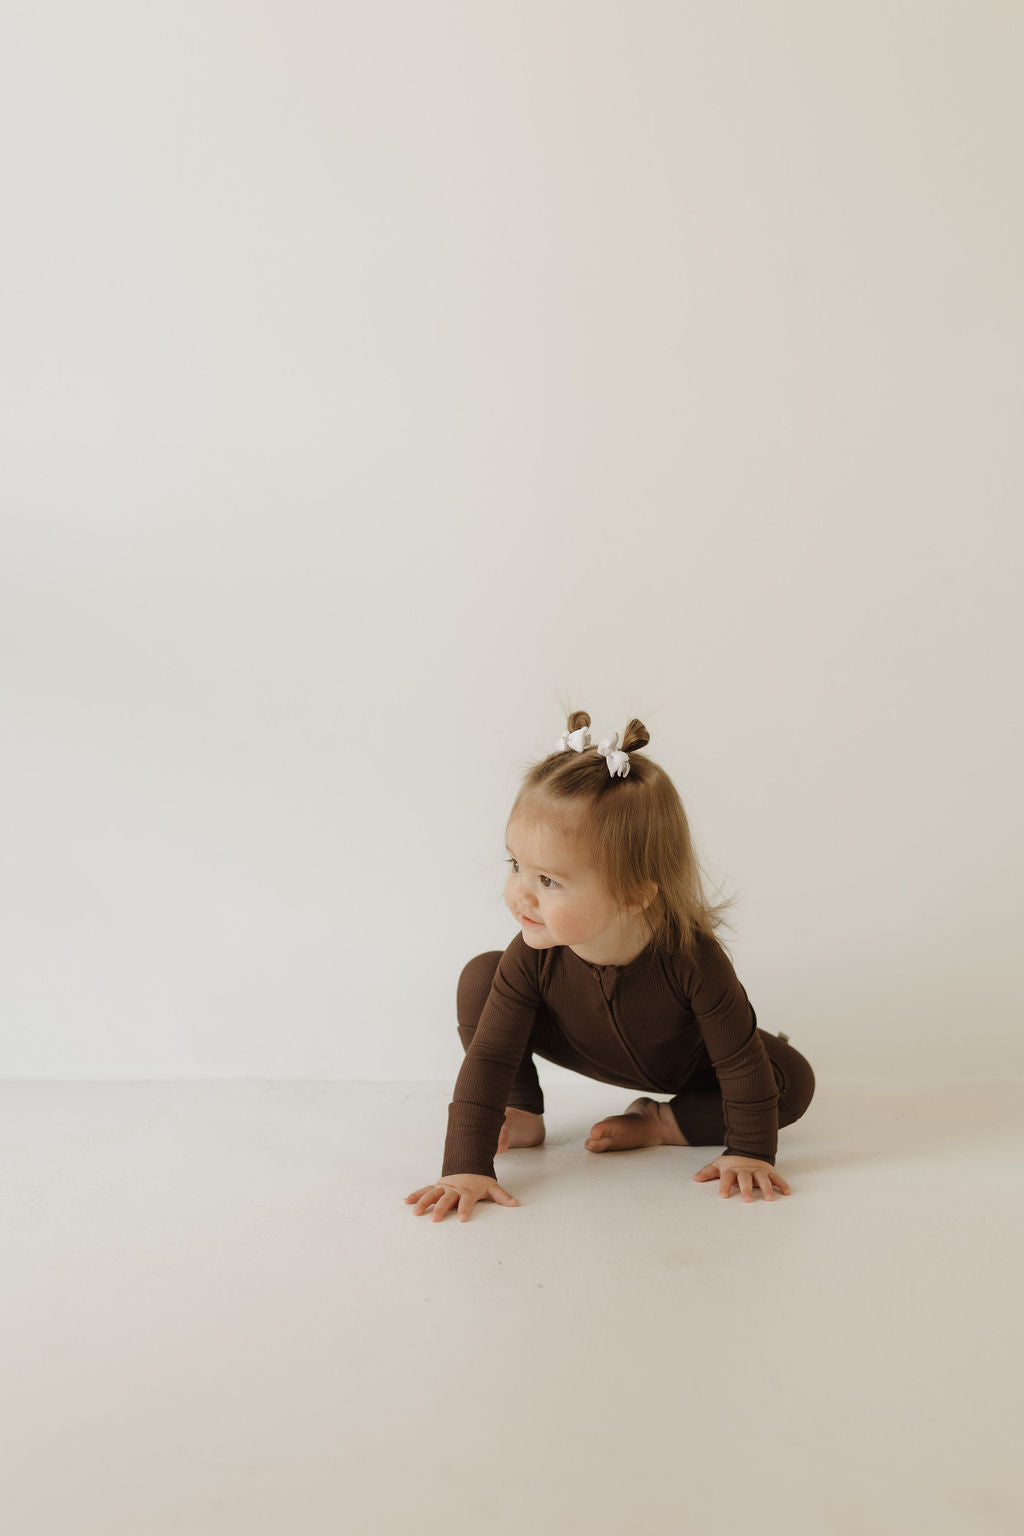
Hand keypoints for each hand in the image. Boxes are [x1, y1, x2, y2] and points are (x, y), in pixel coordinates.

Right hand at [404, 1173, 519, 1222]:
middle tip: (434, 1219)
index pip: (467, 1201)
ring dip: (424, 1202)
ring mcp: (444, 1187)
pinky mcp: (436, 1186)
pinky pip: (425, 1190)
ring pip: (433, 1194)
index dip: (465, 1209)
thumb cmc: (480, 1180)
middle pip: (447, 1199)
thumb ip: (502, 1196)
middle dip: (440, 1208)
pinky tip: (406, 1201)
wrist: (468, 1164)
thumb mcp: (492, 1186)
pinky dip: (416, 1195)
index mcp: (468, 1190)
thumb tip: (516, 1204)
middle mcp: (454, 1189)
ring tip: (416, 1212)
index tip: (462, 1219)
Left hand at [692, 1155, 790, 1201]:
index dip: (724, 1186)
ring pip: (763, 1178)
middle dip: (746, 1188)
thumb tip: (694, 1179)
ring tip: (770, 1199)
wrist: (747, 1151)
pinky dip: (782, 1184)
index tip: (723, 1196)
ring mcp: (757, 1171)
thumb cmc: (731, 1164)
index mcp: (732, 1170)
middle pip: (745, 1179)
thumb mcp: (718, 1166)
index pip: (726, 1178)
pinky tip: (787, 1192)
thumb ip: (707, 1173)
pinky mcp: (768, 1171)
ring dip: (767, 1188)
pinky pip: (776, 1178)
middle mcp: (745, 1170)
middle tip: (747, 1200)